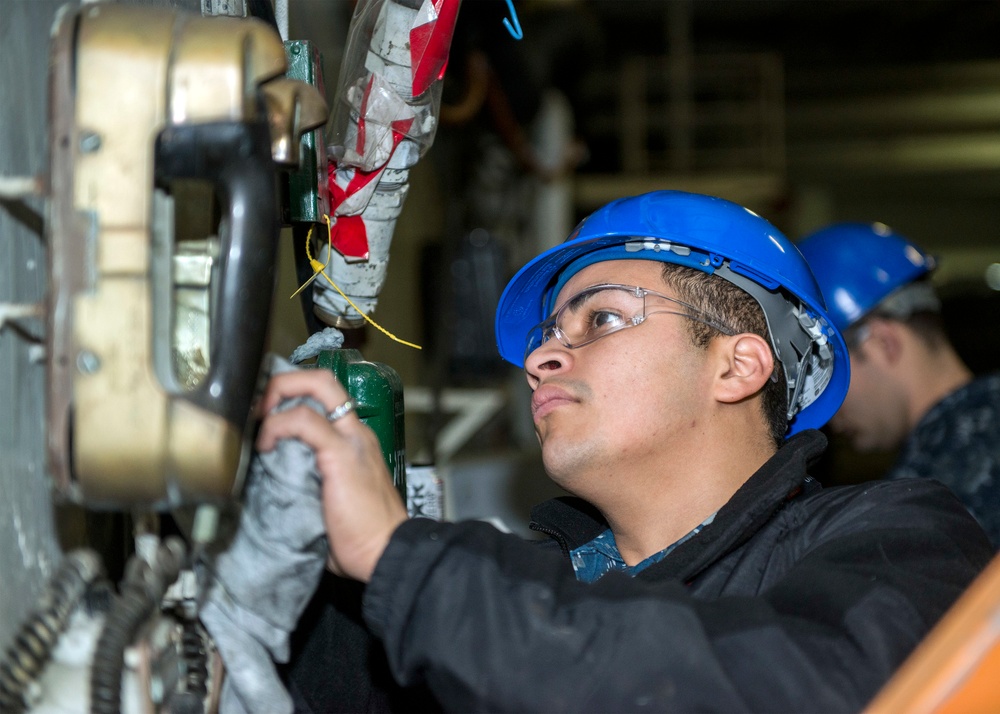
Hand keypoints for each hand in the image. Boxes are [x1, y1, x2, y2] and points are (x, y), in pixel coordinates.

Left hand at [255, 369, 407, 581]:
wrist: (389, 553)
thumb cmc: (363, 539)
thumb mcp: (331, 501)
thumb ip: (309, 482)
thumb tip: (272, 486)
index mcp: (353, 443)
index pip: (324, 398)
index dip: (291, 397)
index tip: (264, 417)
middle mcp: (355, 433)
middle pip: (322, 379)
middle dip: (283, 382)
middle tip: (260, 409)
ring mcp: (351, 439)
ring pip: (317, 386)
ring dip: (277, 396)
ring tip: (259, 426)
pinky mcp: (341, 453)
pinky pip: (305, 420)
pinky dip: (278, 425)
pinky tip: (266, 446)